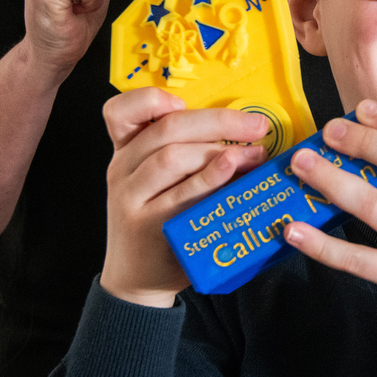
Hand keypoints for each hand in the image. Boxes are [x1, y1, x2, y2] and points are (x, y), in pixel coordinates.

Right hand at [100, 89, 269, 307]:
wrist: (137, 277)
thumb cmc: (160, 219)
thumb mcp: (162, 180)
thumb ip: (187, 151)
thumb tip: (245, 127)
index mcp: (126, 151)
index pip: (119, 111)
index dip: (150, 99)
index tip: (184, 102)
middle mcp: (122, 170)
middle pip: (166, 129)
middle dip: (218, 121)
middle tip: (257, 125)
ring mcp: (131, 199)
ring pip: (172, 157)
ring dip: (220, 150)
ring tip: (255, 154)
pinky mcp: (147, 226)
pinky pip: (181, 195)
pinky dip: (210, 178)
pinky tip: (233, 170)